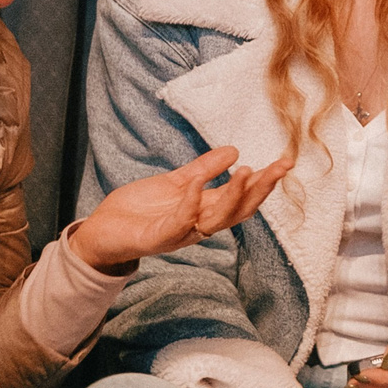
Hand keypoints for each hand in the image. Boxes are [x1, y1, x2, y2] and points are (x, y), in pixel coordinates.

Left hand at [67, 146, 289, 271]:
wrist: (102, 230)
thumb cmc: (138, 210)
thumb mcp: (175, 182)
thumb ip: (204, 169)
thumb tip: (234, 150)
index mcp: (205, 210)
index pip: (242, 198)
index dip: (264, 182)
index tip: (285, 162)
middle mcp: (199, 224)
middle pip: (239, 211)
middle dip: (261, 190)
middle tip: (279, 168)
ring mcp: (181, 233)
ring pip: (217, 219)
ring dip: (233, 196)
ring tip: (246, 171)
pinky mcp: (159, 238)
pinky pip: (180, 221)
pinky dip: (191, 202)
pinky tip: (197, 183)